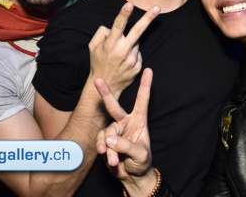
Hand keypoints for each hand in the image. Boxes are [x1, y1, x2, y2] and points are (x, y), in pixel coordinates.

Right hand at [88, 2, 159, 96]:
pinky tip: (125, 60)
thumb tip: (112, 27)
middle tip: (157, 8)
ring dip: (131, 43)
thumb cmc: (98, 63)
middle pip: (137, 31)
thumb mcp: (93, 47)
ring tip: (120, 53)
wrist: (106, 85)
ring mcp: (132, 59)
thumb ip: (101, 33)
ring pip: (136, 42)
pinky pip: (138, 53)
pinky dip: (133, 53)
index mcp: (110, 44)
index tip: (129, 4)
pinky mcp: (138, 66)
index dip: (124, 14)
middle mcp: (123, 51)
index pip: (118, 25)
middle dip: (148, 18)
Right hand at [95, 69, 156, 194]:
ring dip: (108, 145)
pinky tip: (106, 156)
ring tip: (114, 159)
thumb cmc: (142, 162)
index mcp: (139, 120)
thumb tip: (109, 139)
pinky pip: (101, 141)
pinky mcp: (106, 140)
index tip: (148, 70)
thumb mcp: (140, 154)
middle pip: (114, 106)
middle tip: (98, 80)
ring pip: (107, 131)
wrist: (132, 175)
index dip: (145, 85)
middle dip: (106, 93)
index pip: (143, 100)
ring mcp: (115, 130)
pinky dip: (103, 149)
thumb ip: (126, 145)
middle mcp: (126, 122)